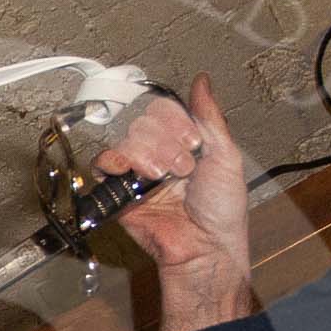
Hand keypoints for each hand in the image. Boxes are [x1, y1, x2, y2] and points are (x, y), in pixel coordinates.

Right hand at [95, 73, 248, 282]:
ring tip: (162, 178)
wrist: (204, 247)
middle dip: (165, 143)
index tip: (192, 142)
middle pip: (144, 121)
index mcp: (183, 142)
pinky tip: (131, 172)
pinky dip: (113, 161)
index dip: (175, 121)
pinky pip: (103, 164)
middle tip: (182, 168)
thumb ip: (210, 117)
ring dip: (146, 155)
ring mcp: (138, 171)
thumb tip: (203, 82)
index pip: (165, 109)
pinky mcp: (119, 191)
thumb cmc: (222, 212)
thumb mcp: (226, 156)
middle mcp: (159, 153)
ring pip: (126, 139)